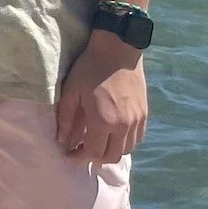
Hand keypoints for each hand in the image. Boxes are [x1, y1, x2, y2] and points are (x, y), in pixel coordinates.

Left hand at [56, 33, 147, 163]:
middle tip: (81, 150)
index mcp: (103, 121)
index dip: (79, 158)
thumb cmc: (89, 69)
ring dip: (111, 150)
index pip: (93, 153)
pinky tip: (112, 133)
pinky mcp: (144, 114)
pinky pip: (137, 138)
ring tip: (96, 141)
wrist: (118, 50)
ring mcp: (137, 120)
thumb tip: (63, 141)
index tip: (69, 153)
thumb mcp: (71, 92)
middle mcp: (123, 125)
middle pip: (112, 156)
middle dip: (95, 158)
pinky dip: (124, 142)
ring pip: (127, 149)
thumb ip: (66, 120)